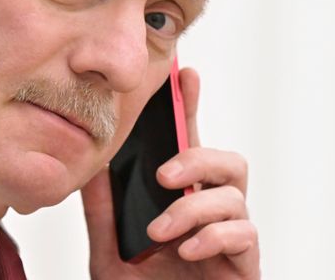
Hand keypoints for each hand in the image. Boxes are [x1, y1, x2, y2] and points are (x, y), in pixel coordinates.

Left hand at [81, 67, 259, 278]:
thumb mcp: (110, 252)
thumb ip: (104, 211)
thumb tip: (89, 165)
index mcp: (180, 202)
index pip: (189, 147)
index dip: (191, 109)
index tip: (184, 74)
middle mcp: (211, 215)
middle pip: (228, 162)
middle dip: (199, 157)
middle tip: (163, 174)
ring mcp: (231, 239)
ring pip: (234, 196)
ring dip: (193, 208)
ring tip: (160, 232)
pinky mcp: (245, 266)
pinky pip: (244, 233)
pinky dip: (213, 236)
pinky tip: (186, 249)